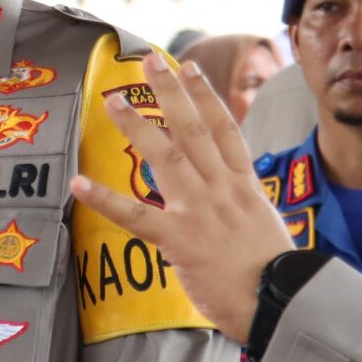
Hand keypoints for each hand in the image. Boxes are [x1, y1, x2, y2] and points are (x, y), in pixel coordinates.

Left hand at [70, 51, 297, 335]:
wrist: (281, 300)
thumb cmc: (275, 273)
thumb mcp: (265, 227)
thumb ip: (243, 209)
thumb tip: (235, 205)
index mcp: (245, 185)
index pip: (224, 129)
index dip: (206, 96)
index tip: (191, 69)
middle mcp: (222, 188)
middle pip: (193, 128)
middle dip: (170, 92)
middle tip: (149, 61)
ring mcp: (200, 210)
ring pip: (165, 156)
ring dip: (137, 126)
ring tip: (113, 101)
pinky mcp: (179, 239)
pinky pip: (135, 216)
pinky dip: (105, 199)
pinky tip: (80, 184)